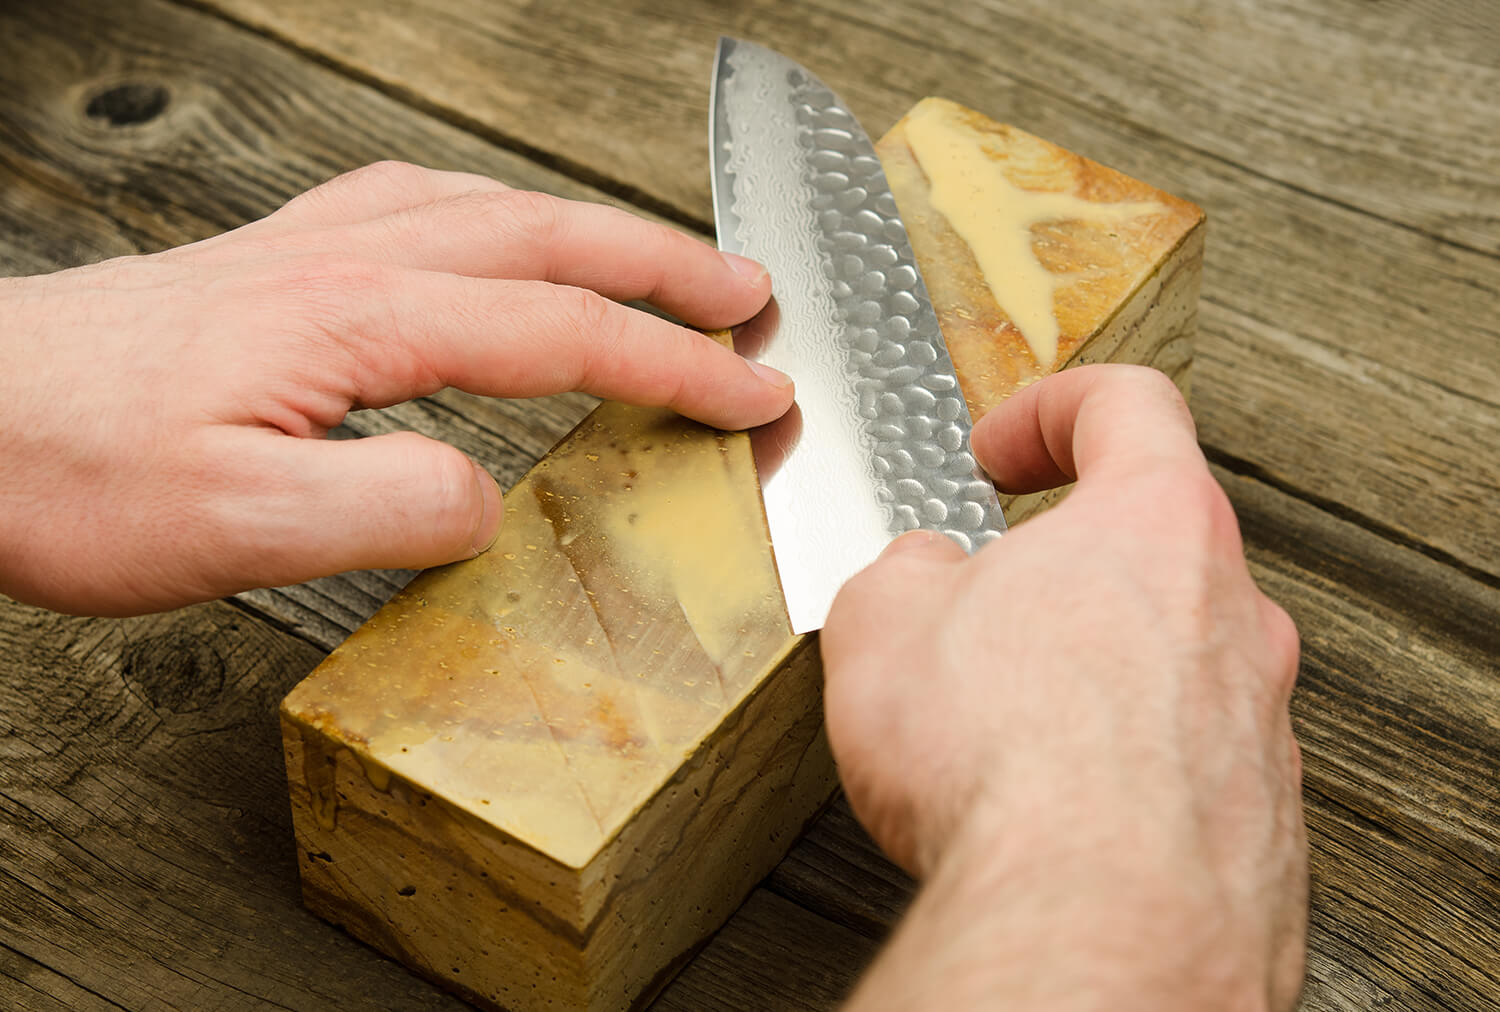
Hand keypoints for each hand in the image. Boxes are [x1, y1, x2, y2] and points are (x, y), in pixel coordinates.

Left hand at [0, 162, 789, 615]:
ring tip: (667, 260)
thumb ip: (383, 511)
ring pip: (493, 210)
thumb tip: (488, 498)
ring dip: (598, 231)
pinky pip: (421, 203)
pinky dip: (499, 212)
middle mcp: (346, 261)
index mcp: (357, 321)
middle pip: (550, 241)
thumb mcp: (231, 528)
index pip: (561, 332)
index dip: (674, 366)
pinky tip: (502, 231)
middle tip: (755, 296)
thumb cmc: (67, 472)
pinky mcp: (276, 259)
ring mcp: (310, 247)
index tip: (754, 395)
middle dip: (670, 269)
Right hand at [822, 366, 1304, 1009]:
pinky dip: (1118, 761)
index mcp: (1155, 524)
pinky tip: (1048, 804)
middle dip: (1059, 564)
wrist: (1089, 925)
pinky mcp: (1258, 820)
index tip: (999, 450)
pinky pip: (1181, 759)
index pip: (1128, 406)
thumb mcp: (881, 620)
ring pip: (1170, 658)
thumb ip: (905, 570)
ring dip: (1088, 669)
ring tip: (998, 723)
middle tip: (982, 603)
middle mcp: (1233, 614)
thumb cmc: (1004, 763)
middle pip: (1154, 544)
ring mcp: (1259, 720)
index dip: (1050, 410)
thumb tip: (922, 576)